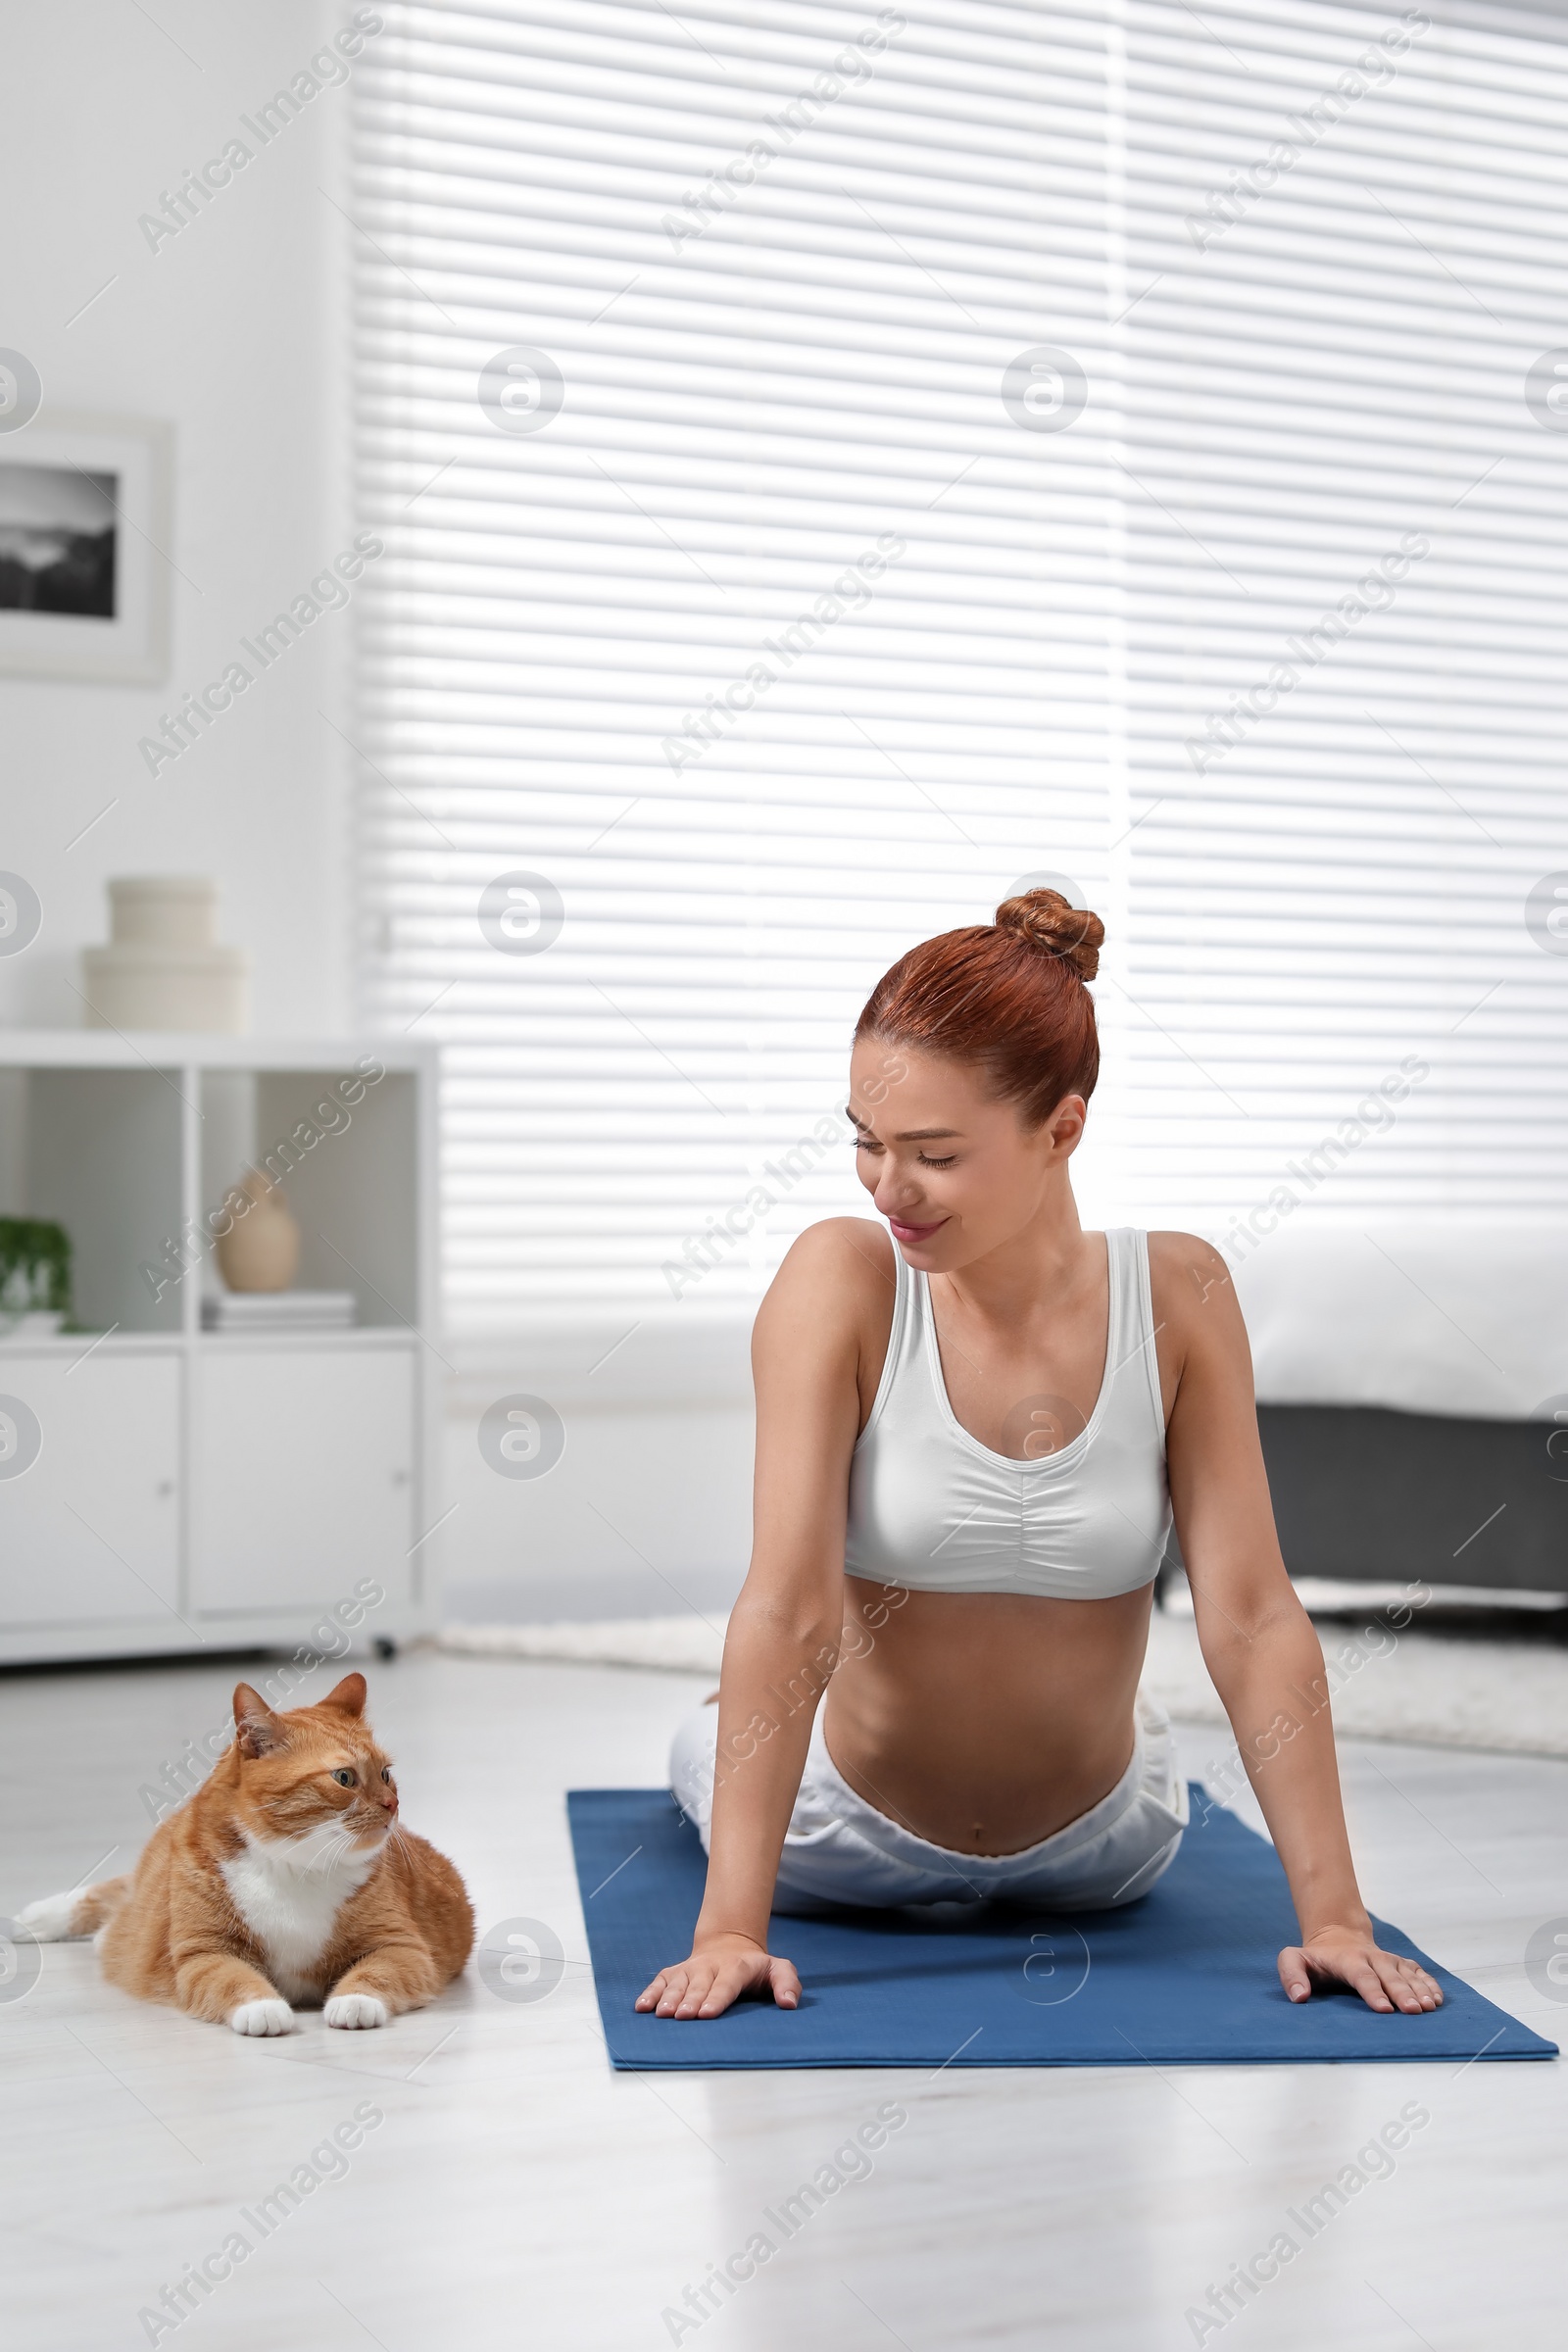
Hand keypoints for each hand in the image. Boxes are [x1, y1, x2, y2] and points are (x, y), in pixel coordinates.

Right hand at [635, 1932, 800, 2020]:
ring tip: (662, 2014)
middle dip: (690, 2001)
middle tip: (681, 2017)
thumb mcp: (779, 1970)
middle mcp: (710, 1966)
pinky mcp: (675, 1972)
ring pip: (678, 1983)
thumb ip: (788, 1983)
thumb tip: (789, 2004)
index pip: (726, 1984)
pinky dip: (650, 1993)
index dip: (716, 1998)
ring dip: (668, 1998)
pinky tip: (642, 2007)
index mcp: (736, 1967)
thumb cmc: (756, 1969)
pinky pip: (661, 1981)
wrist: (729, 1945)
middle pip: (699, 1985)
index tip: (707, 2014)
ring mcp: (690, 1968)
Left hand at [1278, 1924, 1442, 2014]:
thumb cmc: (1316, 1958)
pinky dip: (1429, 1983)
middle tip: (1413, 2011)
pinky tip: (1438, 1998)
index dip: (1373, 1992)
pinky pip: (1418, 1972)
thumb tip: (1299, 1997)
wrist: (1337, 1935)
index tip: (1384, 2009)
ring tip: (1430, 2007)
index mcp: (1348, 1960)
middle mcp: (1372, 1958)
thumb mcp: (1294, 1959)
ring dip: (1420, 1990)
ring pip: (1407, 1974)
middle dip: (1402, 1993)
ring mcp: (1389, 1960)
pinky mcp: (1400, 1963)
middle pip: (1389, 1975)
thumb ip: (1291, 1974)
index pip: (1361, 1976)